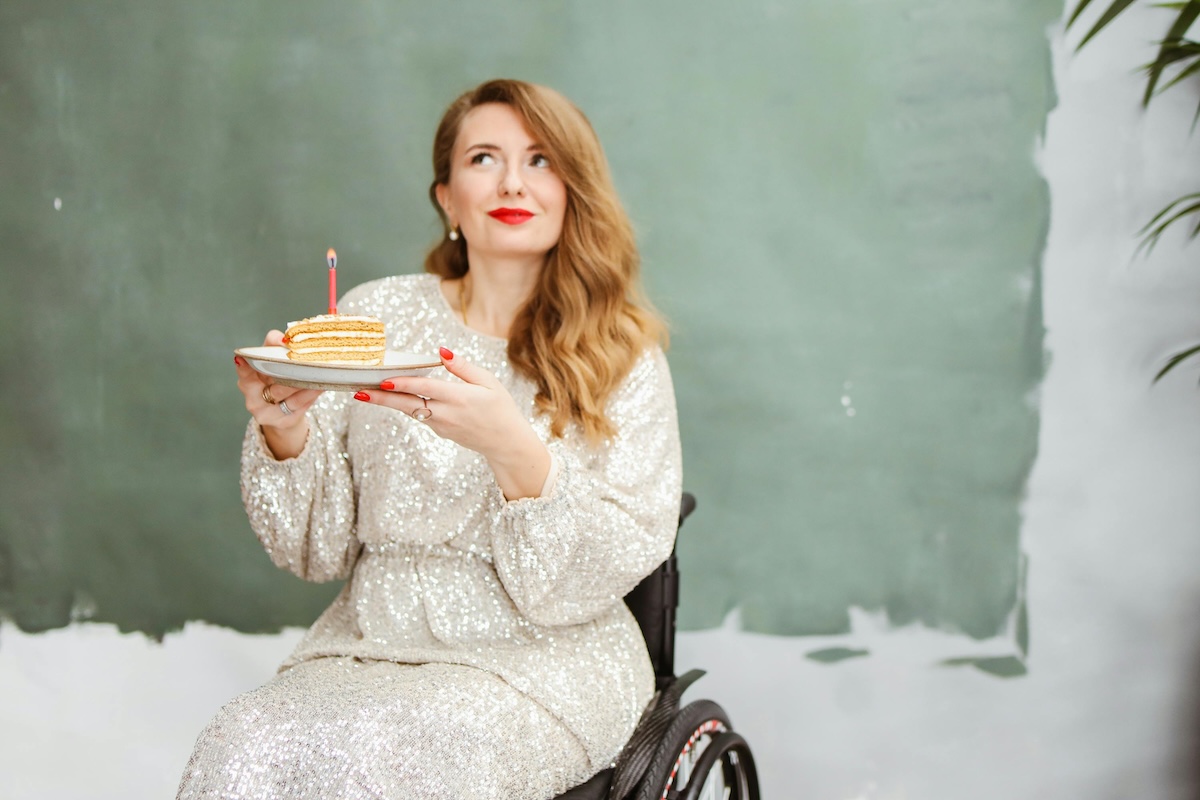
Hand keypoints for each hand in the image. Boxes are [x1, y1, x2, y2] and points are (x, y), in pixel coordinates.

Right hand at [234, 330, 322, 458]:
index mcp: (248, 380)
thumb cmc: (277, 381)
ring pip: (287, 397)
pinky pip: (298, 406)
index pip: (244, 372)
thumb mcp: (273, 363)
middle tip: (301, 363)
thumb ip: (275, 346)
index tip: (243, 358)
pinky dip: (310, 395)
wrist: (282, 413)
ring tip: (318, 375)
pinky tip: (319, 387)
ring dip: (304, 384)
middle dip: (288, 375)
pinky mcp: (281, 421)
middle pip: (273, 387)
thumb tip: (285, 338)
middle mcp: (253, 397)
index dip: (244, 366)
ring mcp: (266, 412)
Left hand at [359, 346, 549, 498]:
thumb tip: (440, 352)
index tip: (383, 380)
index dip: (403, 383)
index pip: (425, 389)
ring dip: (388, 402)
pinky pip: (419, 415)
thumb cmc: (500, 408)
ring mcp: (441, 425)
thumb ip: (463, 367)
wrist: (505, 442)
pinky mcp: (439, 431)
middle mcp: (446, 413)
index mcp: (460, 398)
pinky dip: (406, 405)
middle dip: (382, 399)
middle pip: (407, 404)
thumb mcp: (489, 382)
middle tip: (358, 393)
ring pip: (410, 410)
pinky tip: (393, 396)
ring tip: (365, 393)